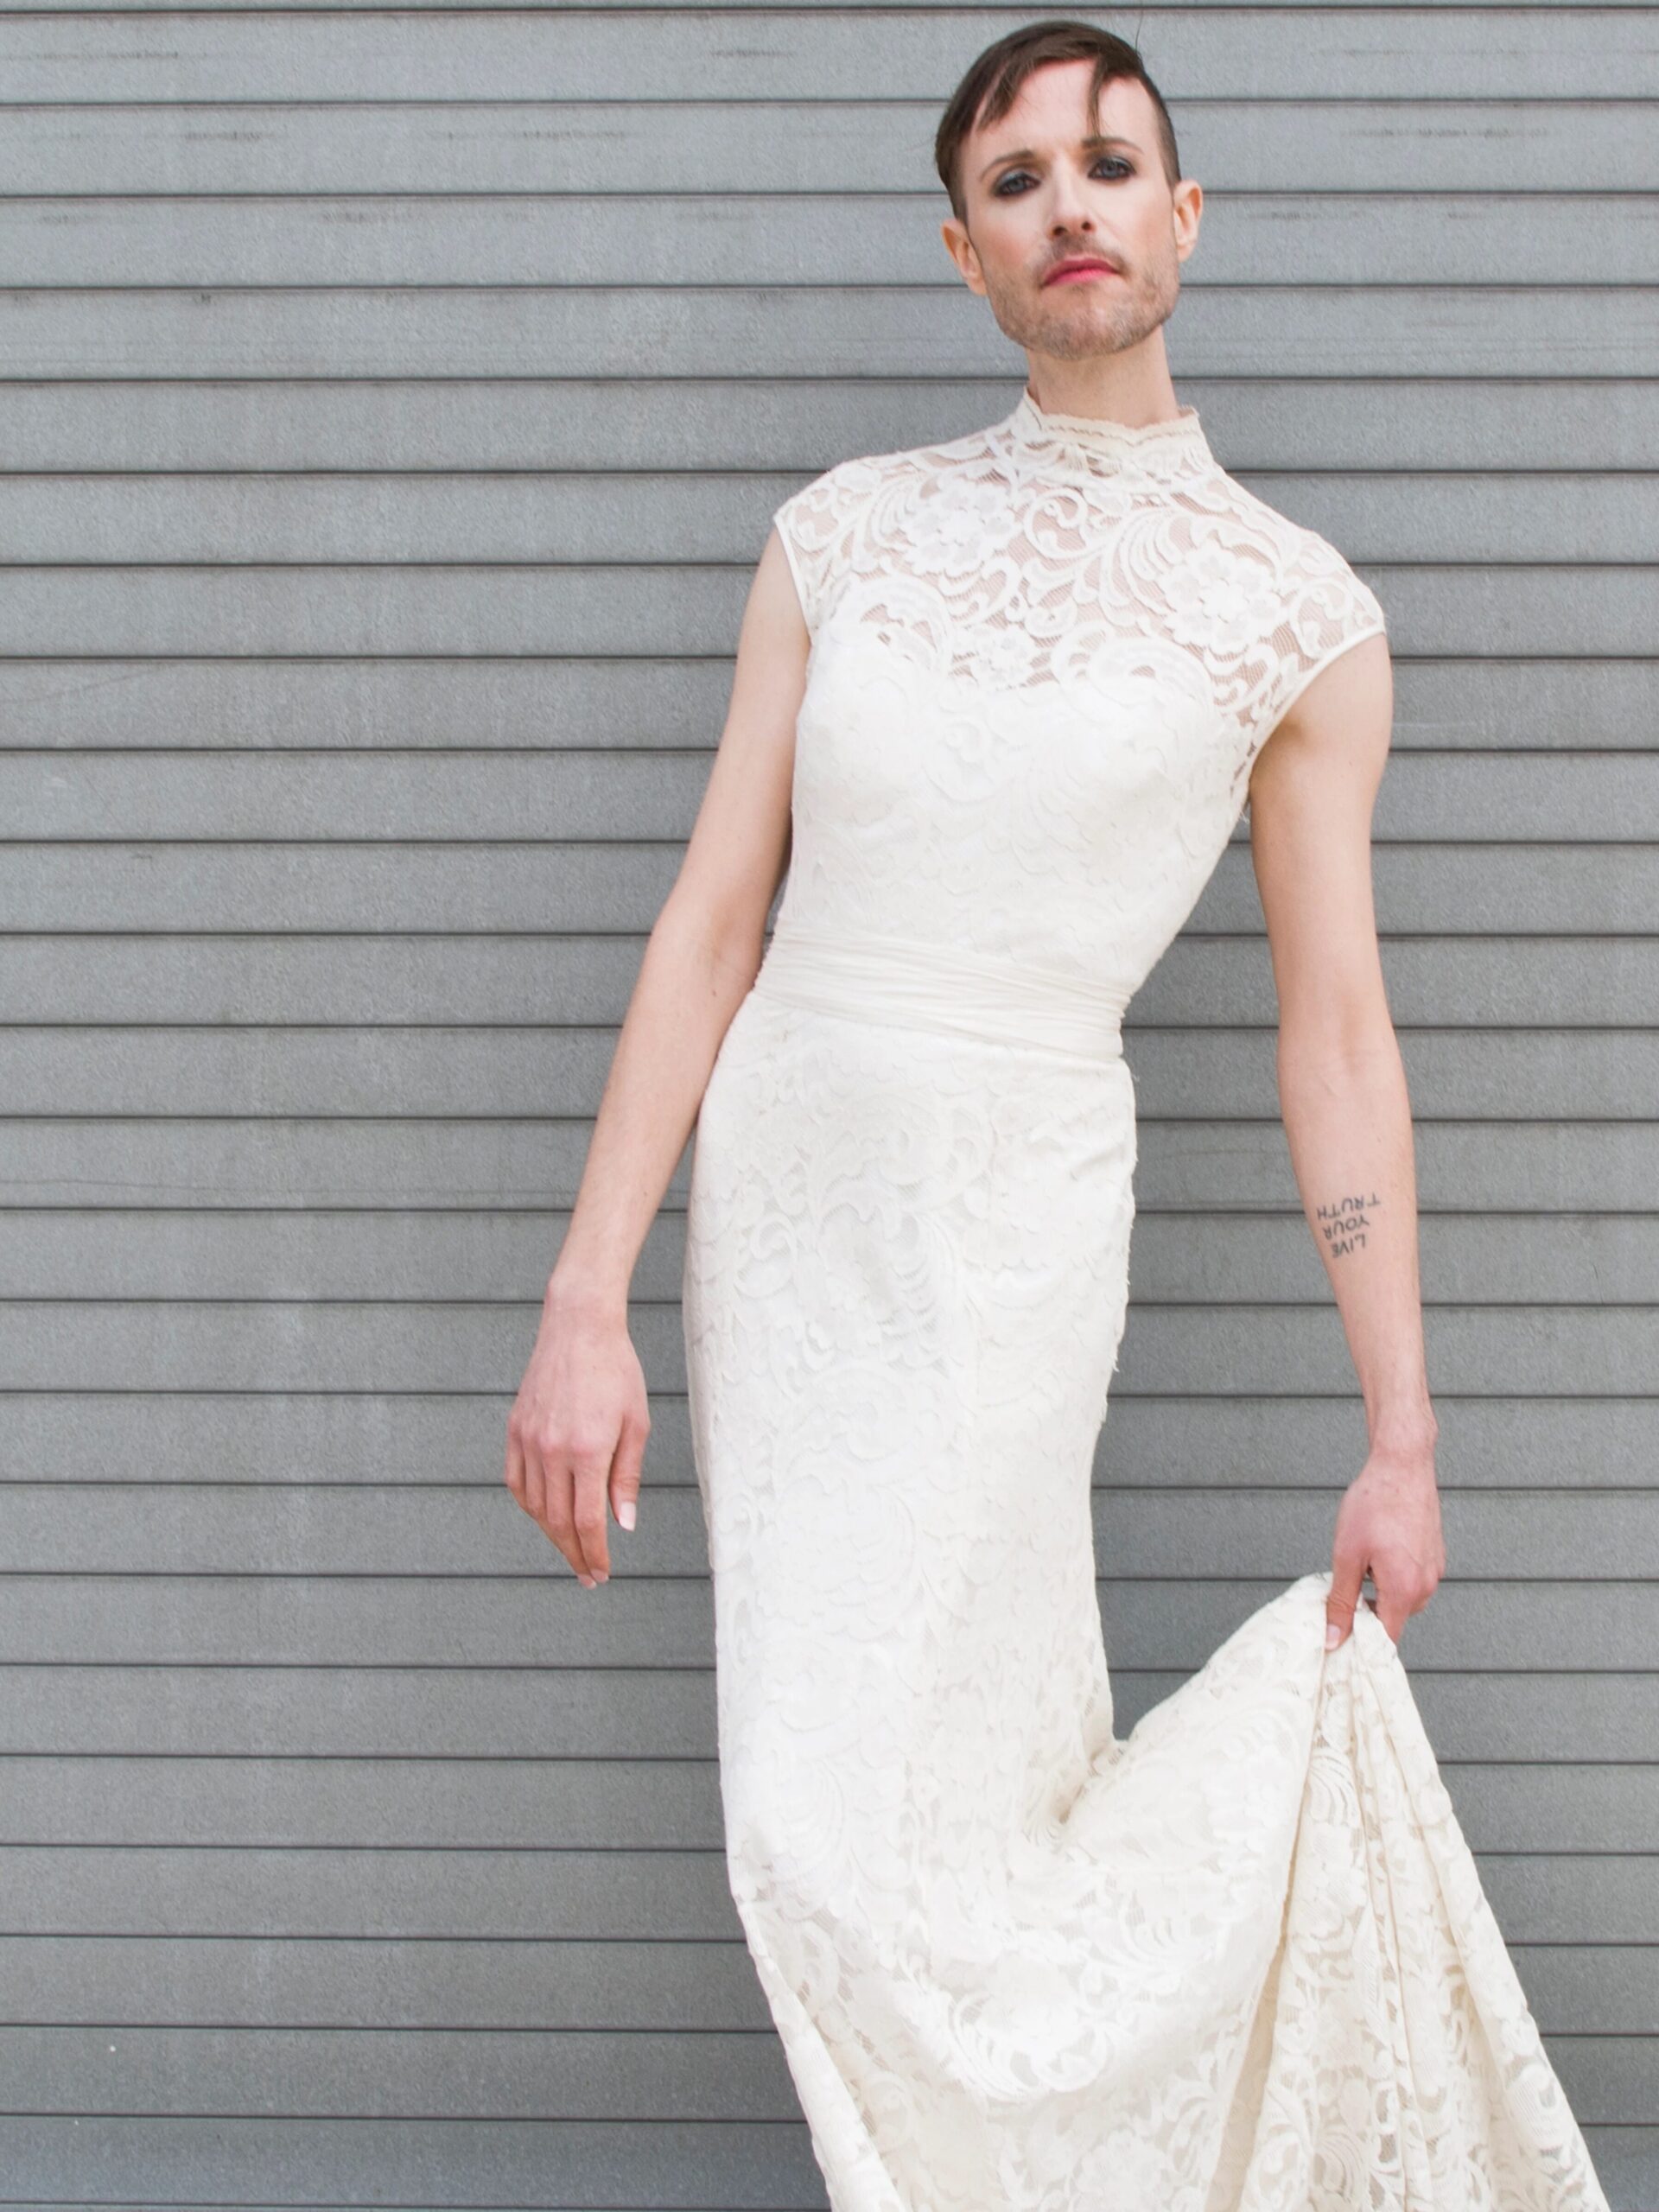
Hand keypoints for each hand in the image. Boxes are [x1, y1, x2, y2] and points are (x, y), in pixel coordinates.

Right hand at [505, 1285, 648, 1587]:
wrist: (579, 1327)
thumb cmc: (616, 1371)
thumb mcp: (636, 1424)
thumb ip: (626, 1477)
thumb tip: (622, 1525)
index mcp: (586, 1450)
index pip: (586, 1521)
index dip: (594, 1554)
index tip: (601, 1573)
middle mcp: (551, 1450)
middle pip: (558, 1521)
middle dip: (575, 1554)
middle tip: (588, 1575)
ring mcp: (528, 1440)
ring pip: (535, 1507)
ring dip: (552, 1535)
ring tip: (572, 1549)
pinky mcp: (515, 1430)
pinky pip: (517, 1483)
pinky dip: (530, 1506)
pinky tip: (546, 1515)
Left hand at [1325, 1434, 1443, 1648]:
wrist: (1402, 1466)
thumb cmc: (1374, 1505)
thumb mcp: (1346, 1556)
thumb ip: (1341, 1601)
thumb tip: (1334, 1638)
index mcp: (1405, 1590)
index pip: (1386, 1640)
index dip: (1362, 1644)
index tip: (1341, 1641)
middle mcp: (1426, 1585)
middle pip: (1393, 1618)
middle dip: (1368, 1610)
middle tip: (1343, 1586)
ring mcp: (1434, 1570)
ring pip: (1403, 1597)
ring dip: (1381, 1590)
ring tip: (1363, 1559)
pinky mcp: (1435, 1556)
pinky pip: (1412, 1578)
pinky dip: (1394, 1573)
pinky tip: (1379, 1548)